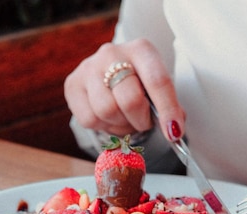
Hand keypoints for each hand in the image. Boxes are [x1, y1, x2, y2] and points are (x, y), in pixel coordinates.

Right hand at [64, 38, 185, 139]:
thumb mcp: (157, 87)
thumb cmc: (139, 83)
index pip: (157, 81)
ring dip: (121, 125)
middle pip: (130, 100)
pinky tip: (109, 118)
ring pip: (107, 111)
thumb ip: (169, 106)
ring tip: (126, 118)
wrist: (110, 71)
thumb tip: (173, 130)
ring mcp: (89, 67)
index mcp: (141, 49)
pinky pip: (89, 119)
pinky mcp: (72, 84)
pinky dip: (103, 127)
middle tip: (144, 121)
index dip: (167, 110)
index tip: (173, 132)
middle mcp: (112, 53)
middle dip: (141, 120)